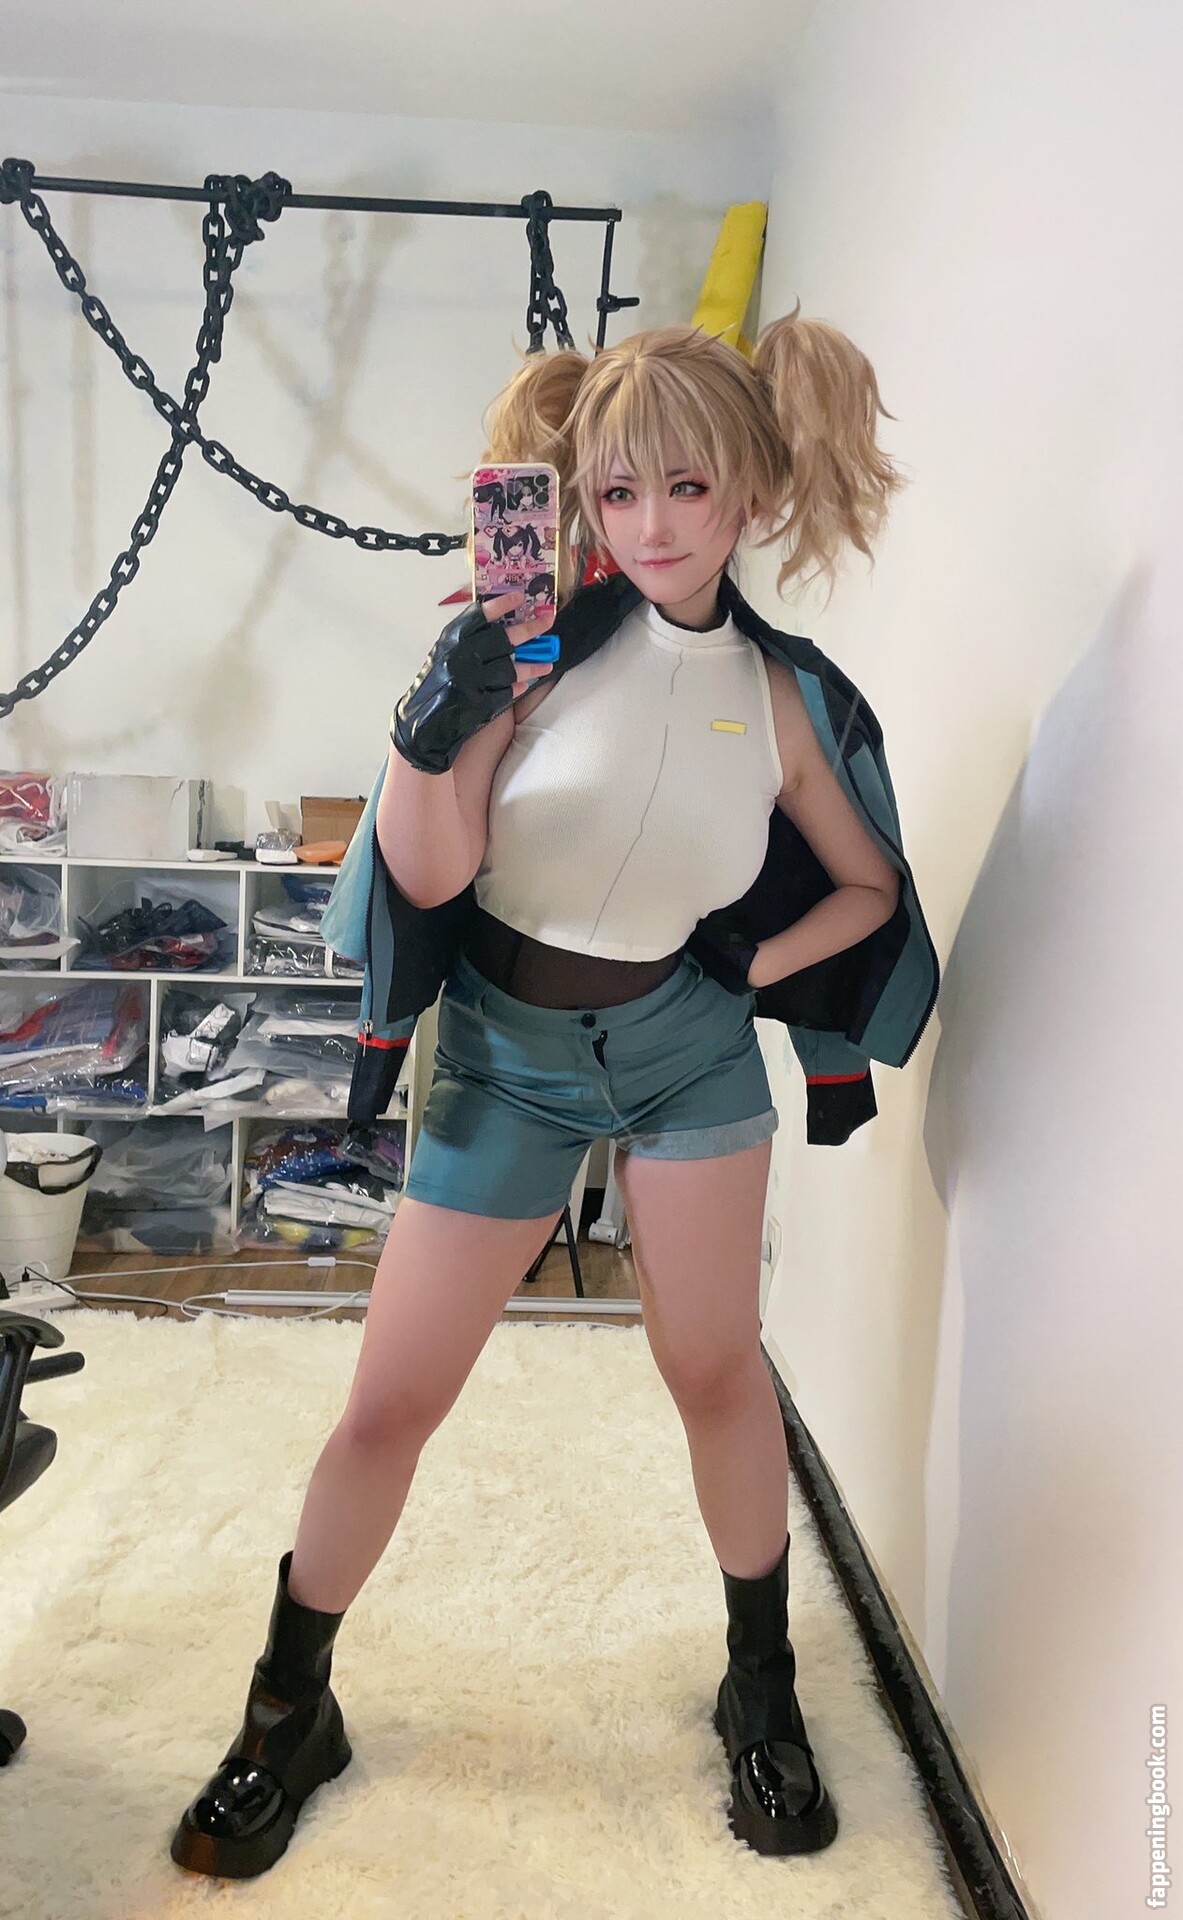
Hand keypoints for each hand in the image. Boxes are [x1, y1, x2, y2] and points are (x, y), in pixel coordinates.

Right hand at [390, 592, 555, 774]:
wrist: (423, 720)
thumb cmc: (438, 682)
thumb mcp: (446, 652)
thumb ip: (470, 638)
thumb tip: (506, 622)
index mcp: (451, 640)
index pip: (479, 615)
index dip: (501, 604)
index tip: (520, 597)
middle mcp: (460, 657)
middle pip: (503, 638)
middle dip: (530, 630)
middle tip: (547, 622)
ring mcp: (470, 681)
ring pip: (511, 668)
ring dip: (532, 665)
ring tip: (547, 663)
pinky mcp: (478, 704)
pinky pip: (507, 692)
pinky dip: (518, 687)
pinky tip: (525, 683)